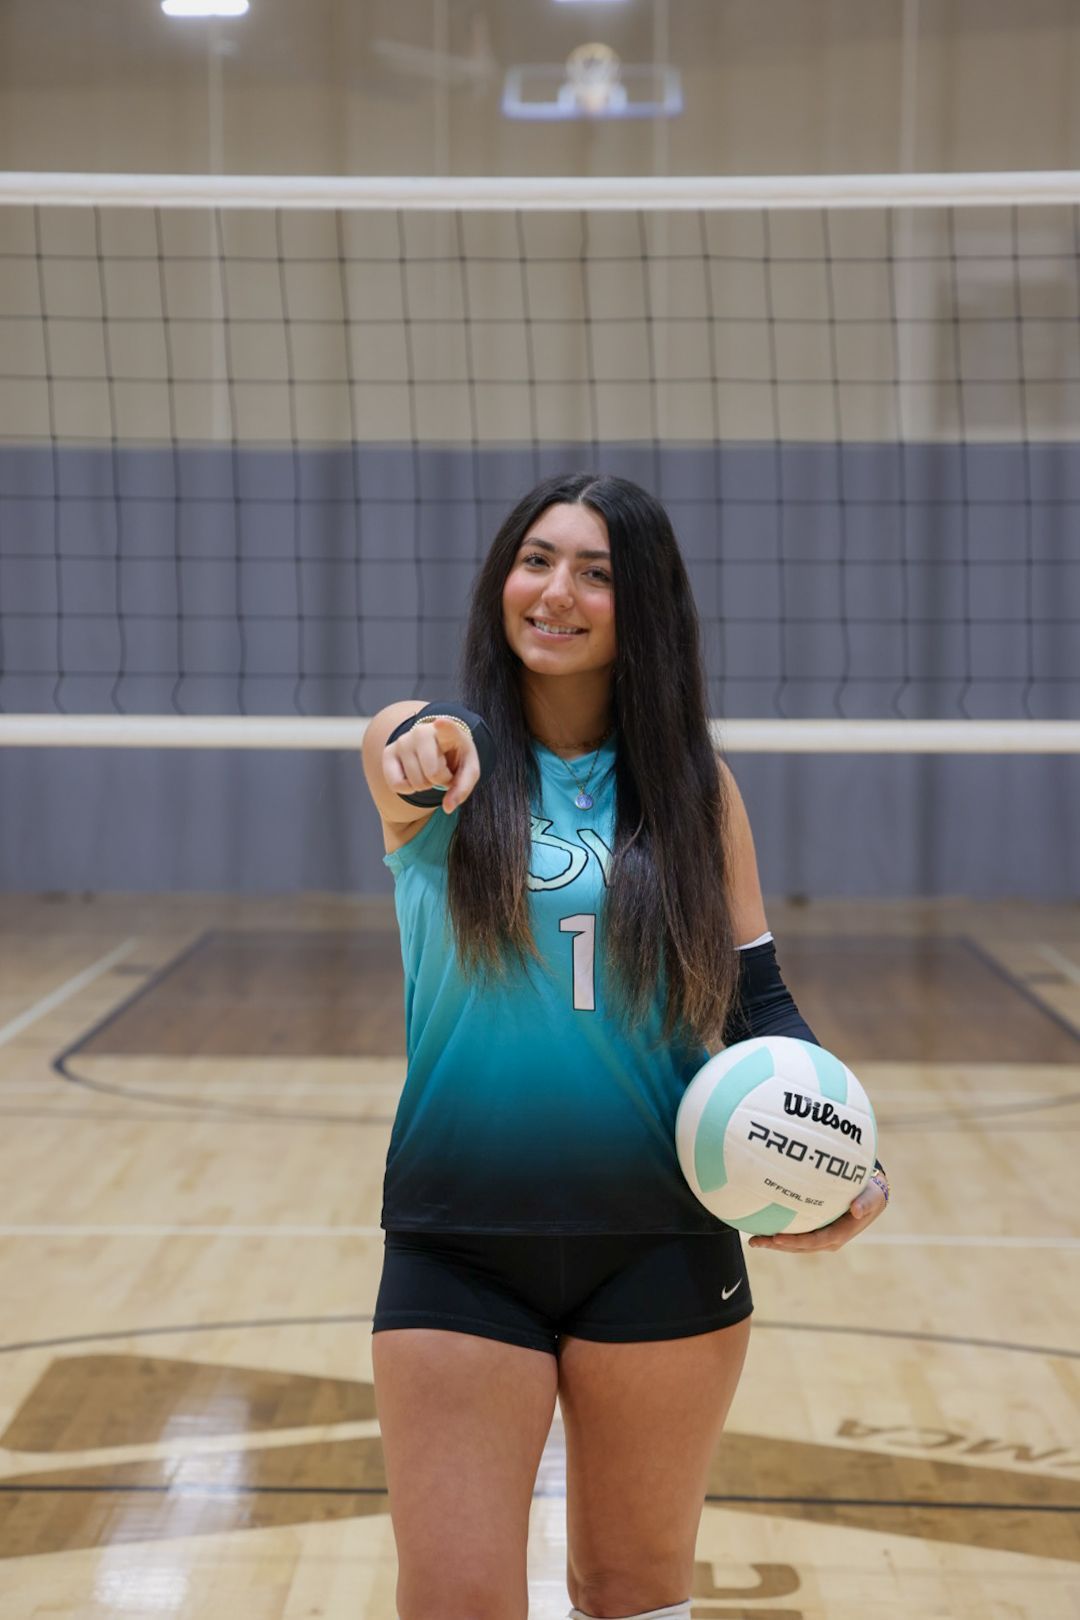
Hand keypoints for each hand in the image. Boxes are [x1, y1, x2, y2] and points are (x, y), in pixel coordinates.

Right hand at [382, 716, 481, 814]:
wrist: (438, 748)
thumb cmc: (455, 758)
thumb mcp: (468, 771)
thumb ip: (462, 789)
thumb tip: (448, 808)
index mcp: (448, 731)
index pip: (447, 727)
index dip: (445, 726)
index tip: (441, 723)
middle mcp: (422, 732)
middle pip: (433, 773)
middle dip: (441, 780)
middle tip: (443, 770)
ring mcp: (403, 741)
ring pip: (416, 782)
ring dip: (426, 784)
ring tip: (430, 771)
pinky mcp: (388, 752)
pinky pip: (396, 785)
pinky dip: (408, 789)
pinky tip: (415, 775)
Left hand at [747, 1174, 887, 1253]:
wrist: (870, 1197)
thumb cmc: (870, 1194)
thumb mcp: (872, 1198)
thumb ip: (865, 1203)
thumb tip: (856, 1210)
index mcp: (838, 1235)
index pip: (812, 1241)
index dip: (794, 1241)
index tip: (776, 1237)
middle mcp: (827, 1240)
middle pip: (798, 1247)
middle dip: (776, 1245)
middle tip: (754, 1241)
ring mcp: (820, 1237)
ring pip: (794, 1243)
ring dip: (773, 1242)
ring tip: (752, 1239)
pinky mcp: (815, 1230)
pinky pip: (795, 1234)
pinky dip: (779, 1233)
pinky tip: (761, 1225)